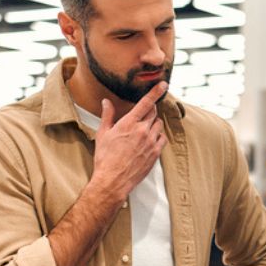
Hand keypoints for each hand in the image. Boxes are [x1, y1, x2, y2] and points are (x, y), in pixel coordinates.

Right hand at [90, 83, 168, 199]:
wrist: (113, 180)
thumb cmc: (105, 158)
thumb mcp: (103, 134)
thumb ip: (107, 115)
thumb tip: (106, 102)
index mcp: (129, 123)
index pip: (145, 103)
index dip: (155, 92)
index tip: (163, 84)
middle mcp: (142, 131)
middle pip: (153, 113)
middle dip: (149, 110)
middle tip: (142, 115)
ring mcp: (150, 142)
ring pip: (158, 125)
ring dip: (153, 123)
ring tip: (143, 129)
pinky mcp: (155, 153)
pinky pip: (162, 138)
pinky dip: (158, 136)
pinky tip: (150, 140)